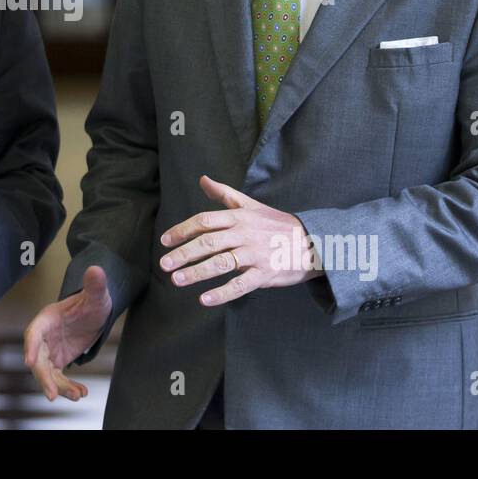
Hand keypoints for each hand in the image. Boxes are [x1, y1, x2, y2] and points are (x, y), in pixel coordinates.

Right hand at [22, 265, 112, 401]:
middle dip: (43, 377)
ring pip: (48, 372)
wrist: (95, 312)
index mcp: (47, 318)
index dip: (31, 347)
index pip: (34, 332)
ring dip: (60, 386)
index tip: (30, 363)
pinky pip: (59, 377)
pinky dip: (68, 387)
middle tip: (52, 395)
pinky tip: (82, 393)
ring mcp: (50, 350)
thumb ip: (94, 285)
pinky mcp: (58, 360)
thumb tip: (96, 269)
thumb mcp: (96, 296)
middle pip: (38, 359)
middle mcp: (44, 336)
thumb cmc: (92, 302)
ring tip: (78, 396)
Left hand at [159, 175, 322, 305]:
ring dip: (197, 273)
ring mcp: (255, 254)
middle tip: (164, 264)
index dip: (182, 230)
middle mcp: (245, 234)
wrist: (313, 241)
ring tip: (177, 280)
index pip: (204, 221)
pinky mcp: (265, 273)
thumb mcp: (251, 205)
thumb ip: (224, 194)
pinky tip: (204, 299)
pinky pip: (240, 285)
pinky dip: (222, 293)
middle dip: (183, 253)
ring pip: (221, 263)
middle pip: (208, 243)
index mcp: (239, 217)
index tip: (165, 241)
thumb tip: (202, 180)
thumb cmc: (276, 223)